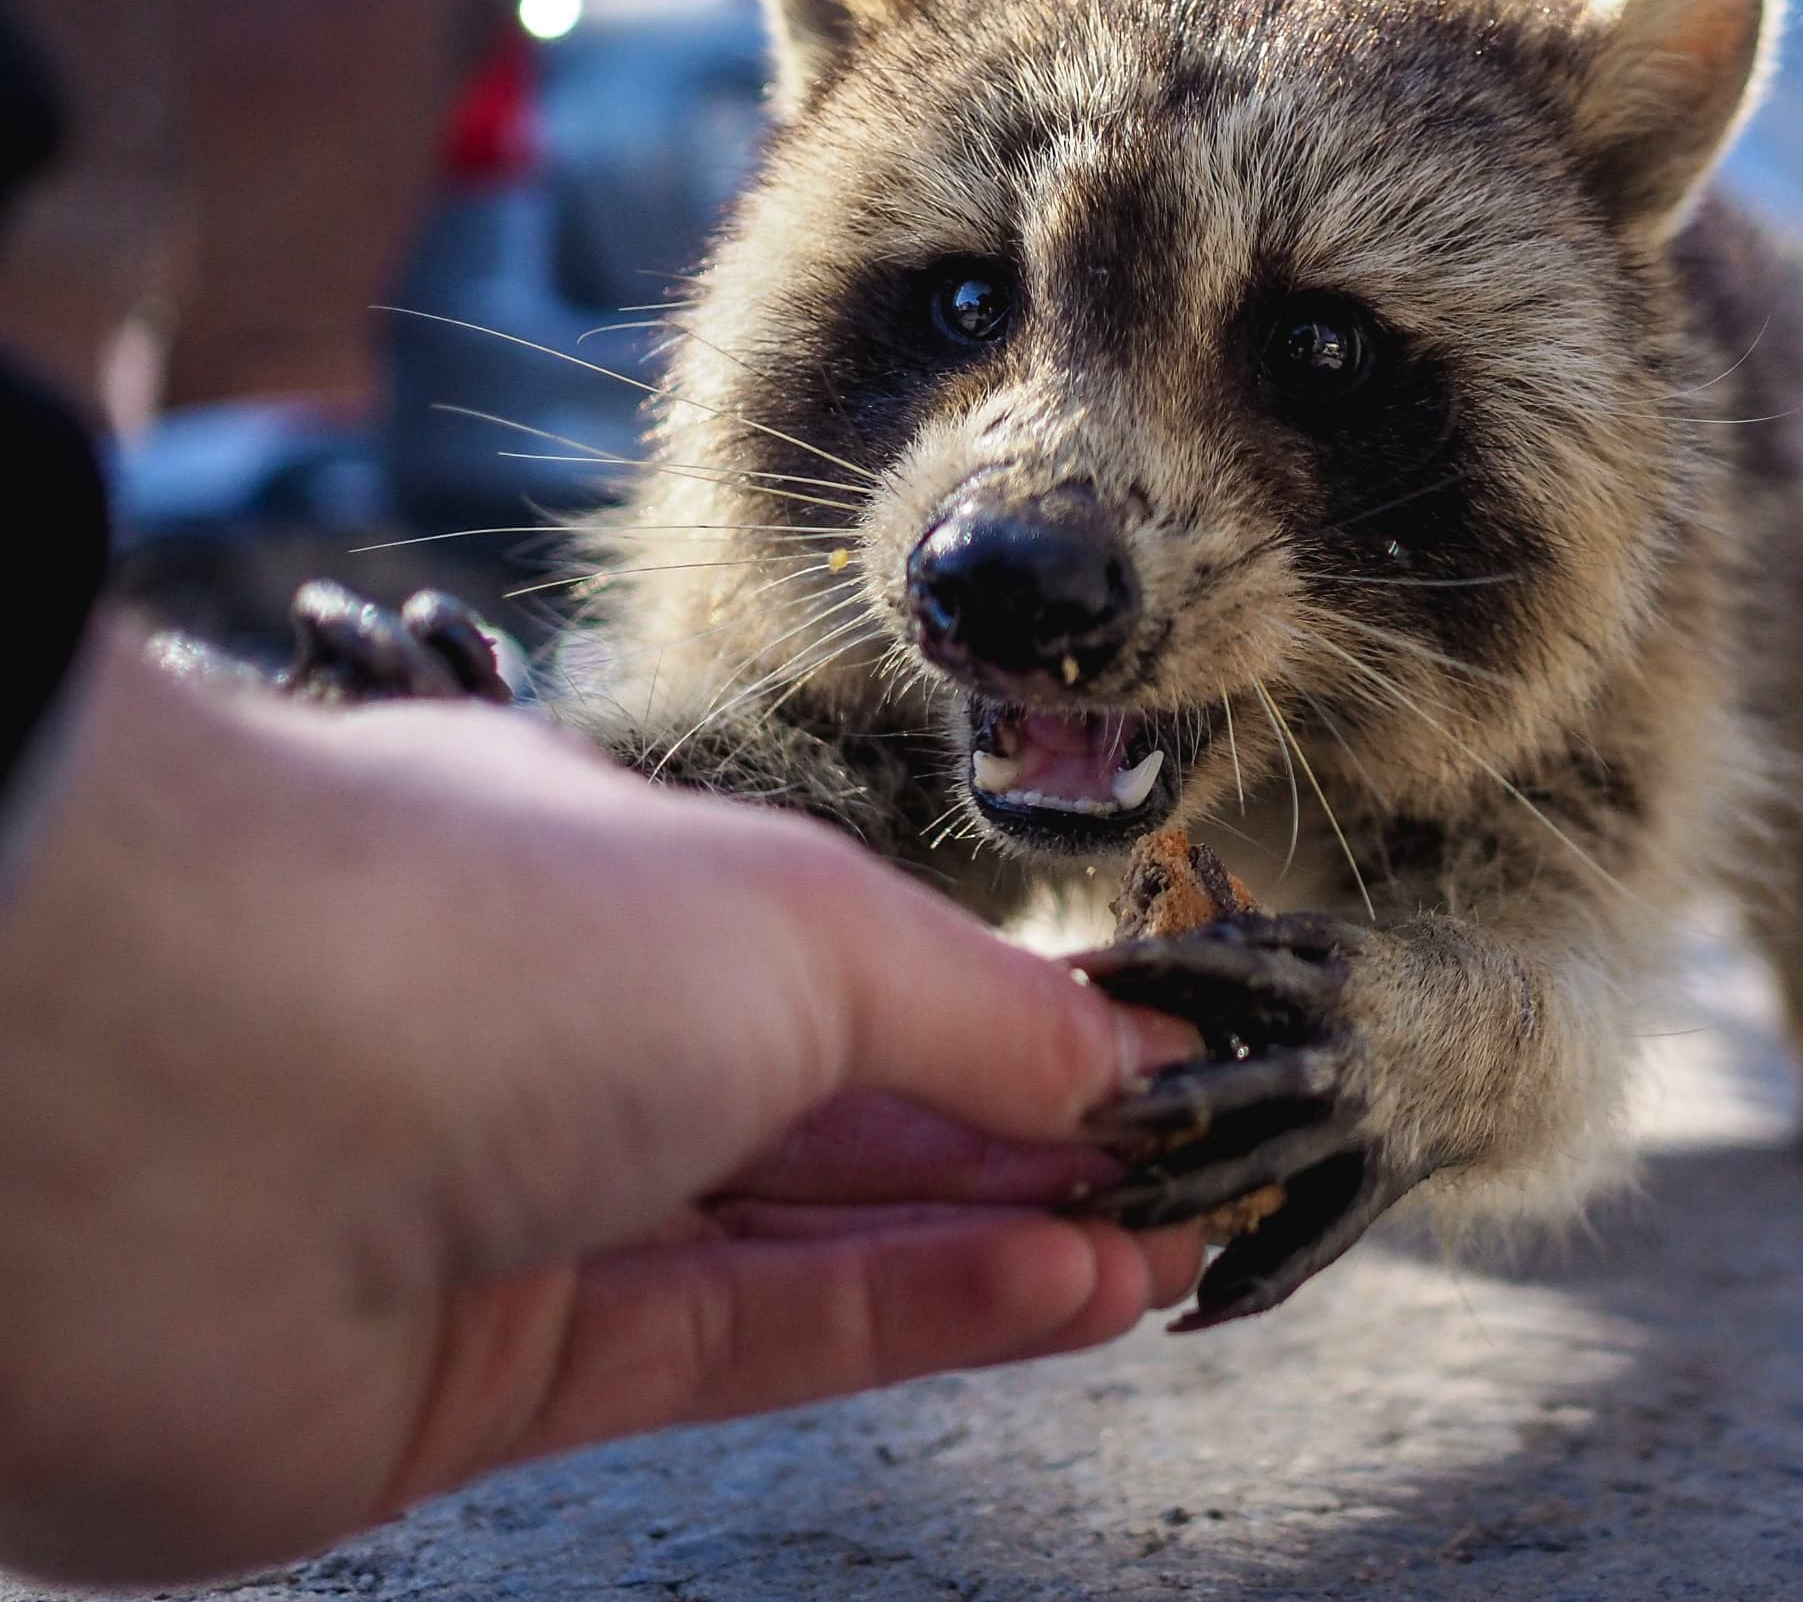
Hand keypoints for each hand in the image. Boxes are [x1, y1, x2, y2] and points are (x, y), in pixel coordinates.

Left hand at [0, 618, 1199, 1585]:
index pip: (856, 974)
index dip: (1015, 1031)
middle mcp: (561, 1050)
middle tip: (1186, 1182)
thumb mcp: (796, 926)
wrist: (149, 1114)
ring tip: (1155, 1255)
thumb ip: (974, 1011)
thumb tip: (1116, 1050)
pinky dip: (909, 1322)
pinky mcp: (486, 1377)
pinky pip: (742, 1340)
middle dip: (1025, 1153)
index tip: (1152, 1074)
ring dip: (995, 1249)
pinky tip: (1050, 1300)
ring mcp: (520, 1217)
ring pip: (805, 1243)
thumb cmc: (458, 932)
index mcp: (611, 893)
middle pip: (839, 1119)